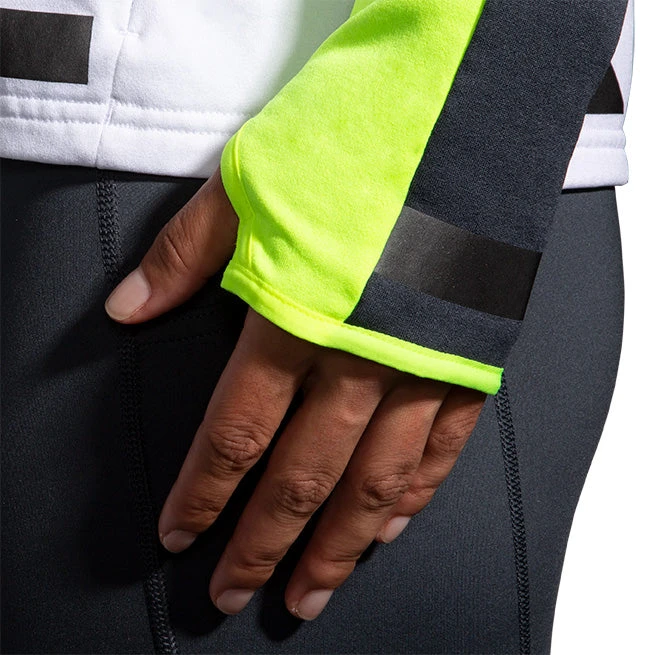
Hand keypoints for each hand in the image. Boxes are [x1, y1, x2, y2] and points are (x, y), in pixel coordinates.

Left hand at [105, 167, 485, 619]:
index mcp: (297, 317)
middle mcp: (362, 356)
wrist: (456, 112)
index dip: (203, 493)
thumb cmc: (353, 143)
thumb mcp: (246, 186)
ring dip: (338, 547)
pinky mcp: (473, 358)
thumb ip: (185, 257)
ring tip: (310, 592)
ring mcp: (424, 364)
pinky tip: (388, 530)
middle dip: (262, 545)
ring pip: (375, 484)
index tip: (181, 534)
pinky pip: (442, 448)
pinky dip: (413, 496)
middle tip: (235, 593)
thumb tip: (127, 309)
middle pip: (300, 478)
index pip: (235, 434)